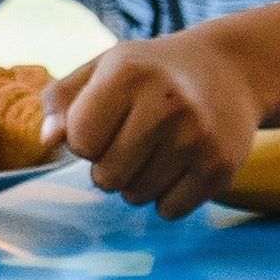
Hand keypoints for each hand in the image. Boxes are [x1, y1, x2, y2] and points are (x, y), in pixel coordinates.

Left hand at [54, 32, 273, 217]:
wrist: (232, 69)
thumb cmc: (151, 72)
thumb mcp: (102, 68)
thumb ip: (61, 100)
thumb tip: (47, 141)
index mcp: (128, 72)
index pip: (79, 141)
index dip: (84, 139)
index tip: (104, 121)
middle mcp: (167, 103)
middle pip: (105, 177)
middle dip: (108, 166)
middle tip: (131, 140)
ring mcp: (198, 136)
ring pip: (136, 197)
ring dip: (137, 182)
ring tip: (157, 149)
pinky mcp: (220, 165)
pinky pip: (169, 210)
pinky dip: (167, 197)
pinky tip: (181, 164)